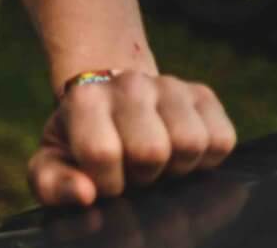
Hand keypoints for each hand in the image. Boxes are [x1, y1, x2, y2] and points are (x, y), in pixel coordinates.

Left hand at [28, 72, 236, 206]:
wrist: (109, 102)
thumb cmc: (80, 143)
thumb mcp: (53, 163)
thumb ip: (54, 184)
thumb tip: (86, 194)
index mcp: (85, 98)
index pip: (102, 152)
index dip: (108, 181)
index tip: (105, 179)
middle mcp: (128, 83)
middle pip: (152, 150)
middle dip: (144, 175)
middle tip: (132, 170)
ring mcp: (169, 85)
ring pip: (191, 144)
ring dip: (177, 167)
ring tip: (156, 162)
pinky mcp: (203, 95)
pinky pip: (222, 140)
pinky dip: (206, 159)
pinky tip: (179, 153)